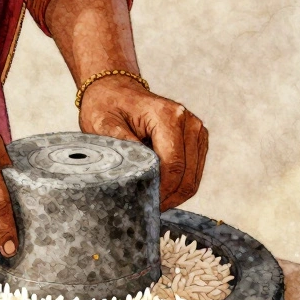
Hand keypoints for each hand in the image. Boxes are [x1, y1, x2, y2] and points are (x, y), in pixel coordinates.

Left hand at [79, 76, 207, 209]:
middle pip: (187, 176)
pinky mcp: (197, 141)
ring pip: (193, 179)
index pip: (173, 165)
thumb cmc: (107, 106)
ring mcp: (196, 131)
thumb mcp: (103, 124)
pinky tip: (158, 188)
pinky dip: (178, 187)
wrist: (117, 90)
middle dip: (168, 197)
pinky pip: (193, 174)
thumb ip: (122, 146)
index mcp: (168, 116)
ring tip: (150, 199)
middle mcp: (189, 122)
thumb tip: (139, 173)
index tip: (145, 205)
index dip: (162, 191)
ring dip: (174, 195)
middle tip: (146, 209)